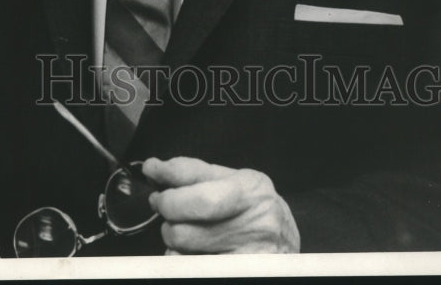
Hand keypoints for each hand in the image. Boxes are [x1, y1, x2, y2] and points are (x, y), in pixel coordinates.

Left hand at [143, 156, 299, 253]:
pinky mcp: (242, 272)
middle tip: (164, 205)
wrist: (288, 242)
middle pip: (187, 217)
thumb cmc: (255, 208)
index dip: (167, 175)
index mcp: (250, 189)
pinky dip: (182, 260)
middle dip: (167, 209)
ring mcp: (249, 253)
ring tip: (181, 229)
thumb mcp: (236, 182)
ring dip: (172, 237)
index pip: (198, 181)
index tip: (151, 171)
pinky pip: (194, 268)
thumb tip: (154, 168)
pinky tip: (190, 252)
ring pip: (185, 246)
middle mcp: (255, 220)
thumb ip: (197, 174)